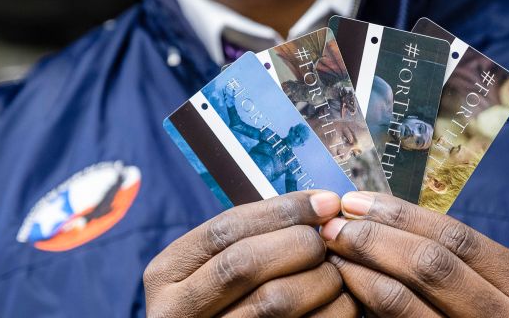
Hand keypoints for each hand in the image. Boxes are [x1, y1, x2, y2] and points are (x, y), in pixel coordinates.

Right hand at [144, 190, 358, 317]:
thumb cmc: (224, 304)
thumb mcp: (212, 270)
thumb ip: (249, 239)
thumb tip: (318, 206)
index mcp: (167, 273)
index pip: (226, 229)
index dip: (283, 210)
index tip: (325, 202)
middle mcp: (176, 311)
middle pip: (246, 262)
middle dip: (301, 244)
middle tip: (329, 242)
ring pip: (276, 300)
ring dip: (321, 279)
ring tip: (336, 273)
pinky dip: (331, 310)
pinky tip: (341, 301)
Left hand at [320, 192, 508, 316]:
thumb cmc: (493, 310)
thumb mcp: (492, 281)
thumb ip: (449, 252)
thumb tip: (378, 212)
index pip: (457, 237)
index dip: (401, 215)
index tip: (359, 200)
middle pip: (429, 265)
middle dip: (374, 238)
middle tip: (336, 224)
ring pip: (402, 300)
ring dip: (360, 268)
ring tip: (335, 249)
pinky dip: (364, 298)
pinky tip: (347, 282)